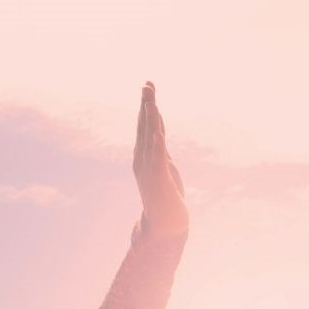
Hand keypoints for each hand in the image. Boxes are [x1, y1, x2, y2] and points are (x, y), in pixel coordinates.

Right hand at [132, 81, 189, 241]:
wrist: (164, 225)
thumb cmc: (166, 198)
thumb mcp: (164, 168)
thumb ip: (160, 151)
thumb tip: (158, 133)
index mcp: (144, 156)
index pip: (146, 127)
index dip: (148, 107)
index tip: (149, 87)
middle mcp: (143, 159)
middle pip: (144, 126)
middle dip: (146, 104)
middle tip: (147, 84)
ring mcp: (149, 167)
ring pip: (149, 136)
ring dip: (150, 116)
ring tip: (150, 98)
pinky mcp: (158, 177)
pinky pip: (158, 155)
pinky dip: (157, 140)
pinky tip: (157, 127)